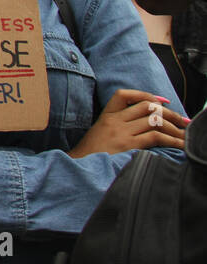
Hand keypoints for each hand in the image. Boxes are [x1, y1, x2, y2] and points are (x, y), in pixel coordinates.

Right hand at [69, 89, 187, 157]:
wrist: (79, 168)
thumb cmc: (91, 155)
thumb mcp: (99, 134)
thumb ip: (117, 125)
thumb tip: (145, 123)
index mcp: (105, 116)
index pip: (124, 95)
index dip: (145, 95)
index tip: (161, 102)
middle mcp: (114, 121)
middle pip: (147, 107)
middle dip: (169, 113)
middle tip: (182, 121)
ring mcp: (120, 133)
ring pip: (154, 120)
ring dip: (174, 127)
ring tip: (184, 135)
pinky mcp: (128, 146)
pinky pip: (155, 137)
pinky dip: (171, 140)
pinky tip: (179, 144)